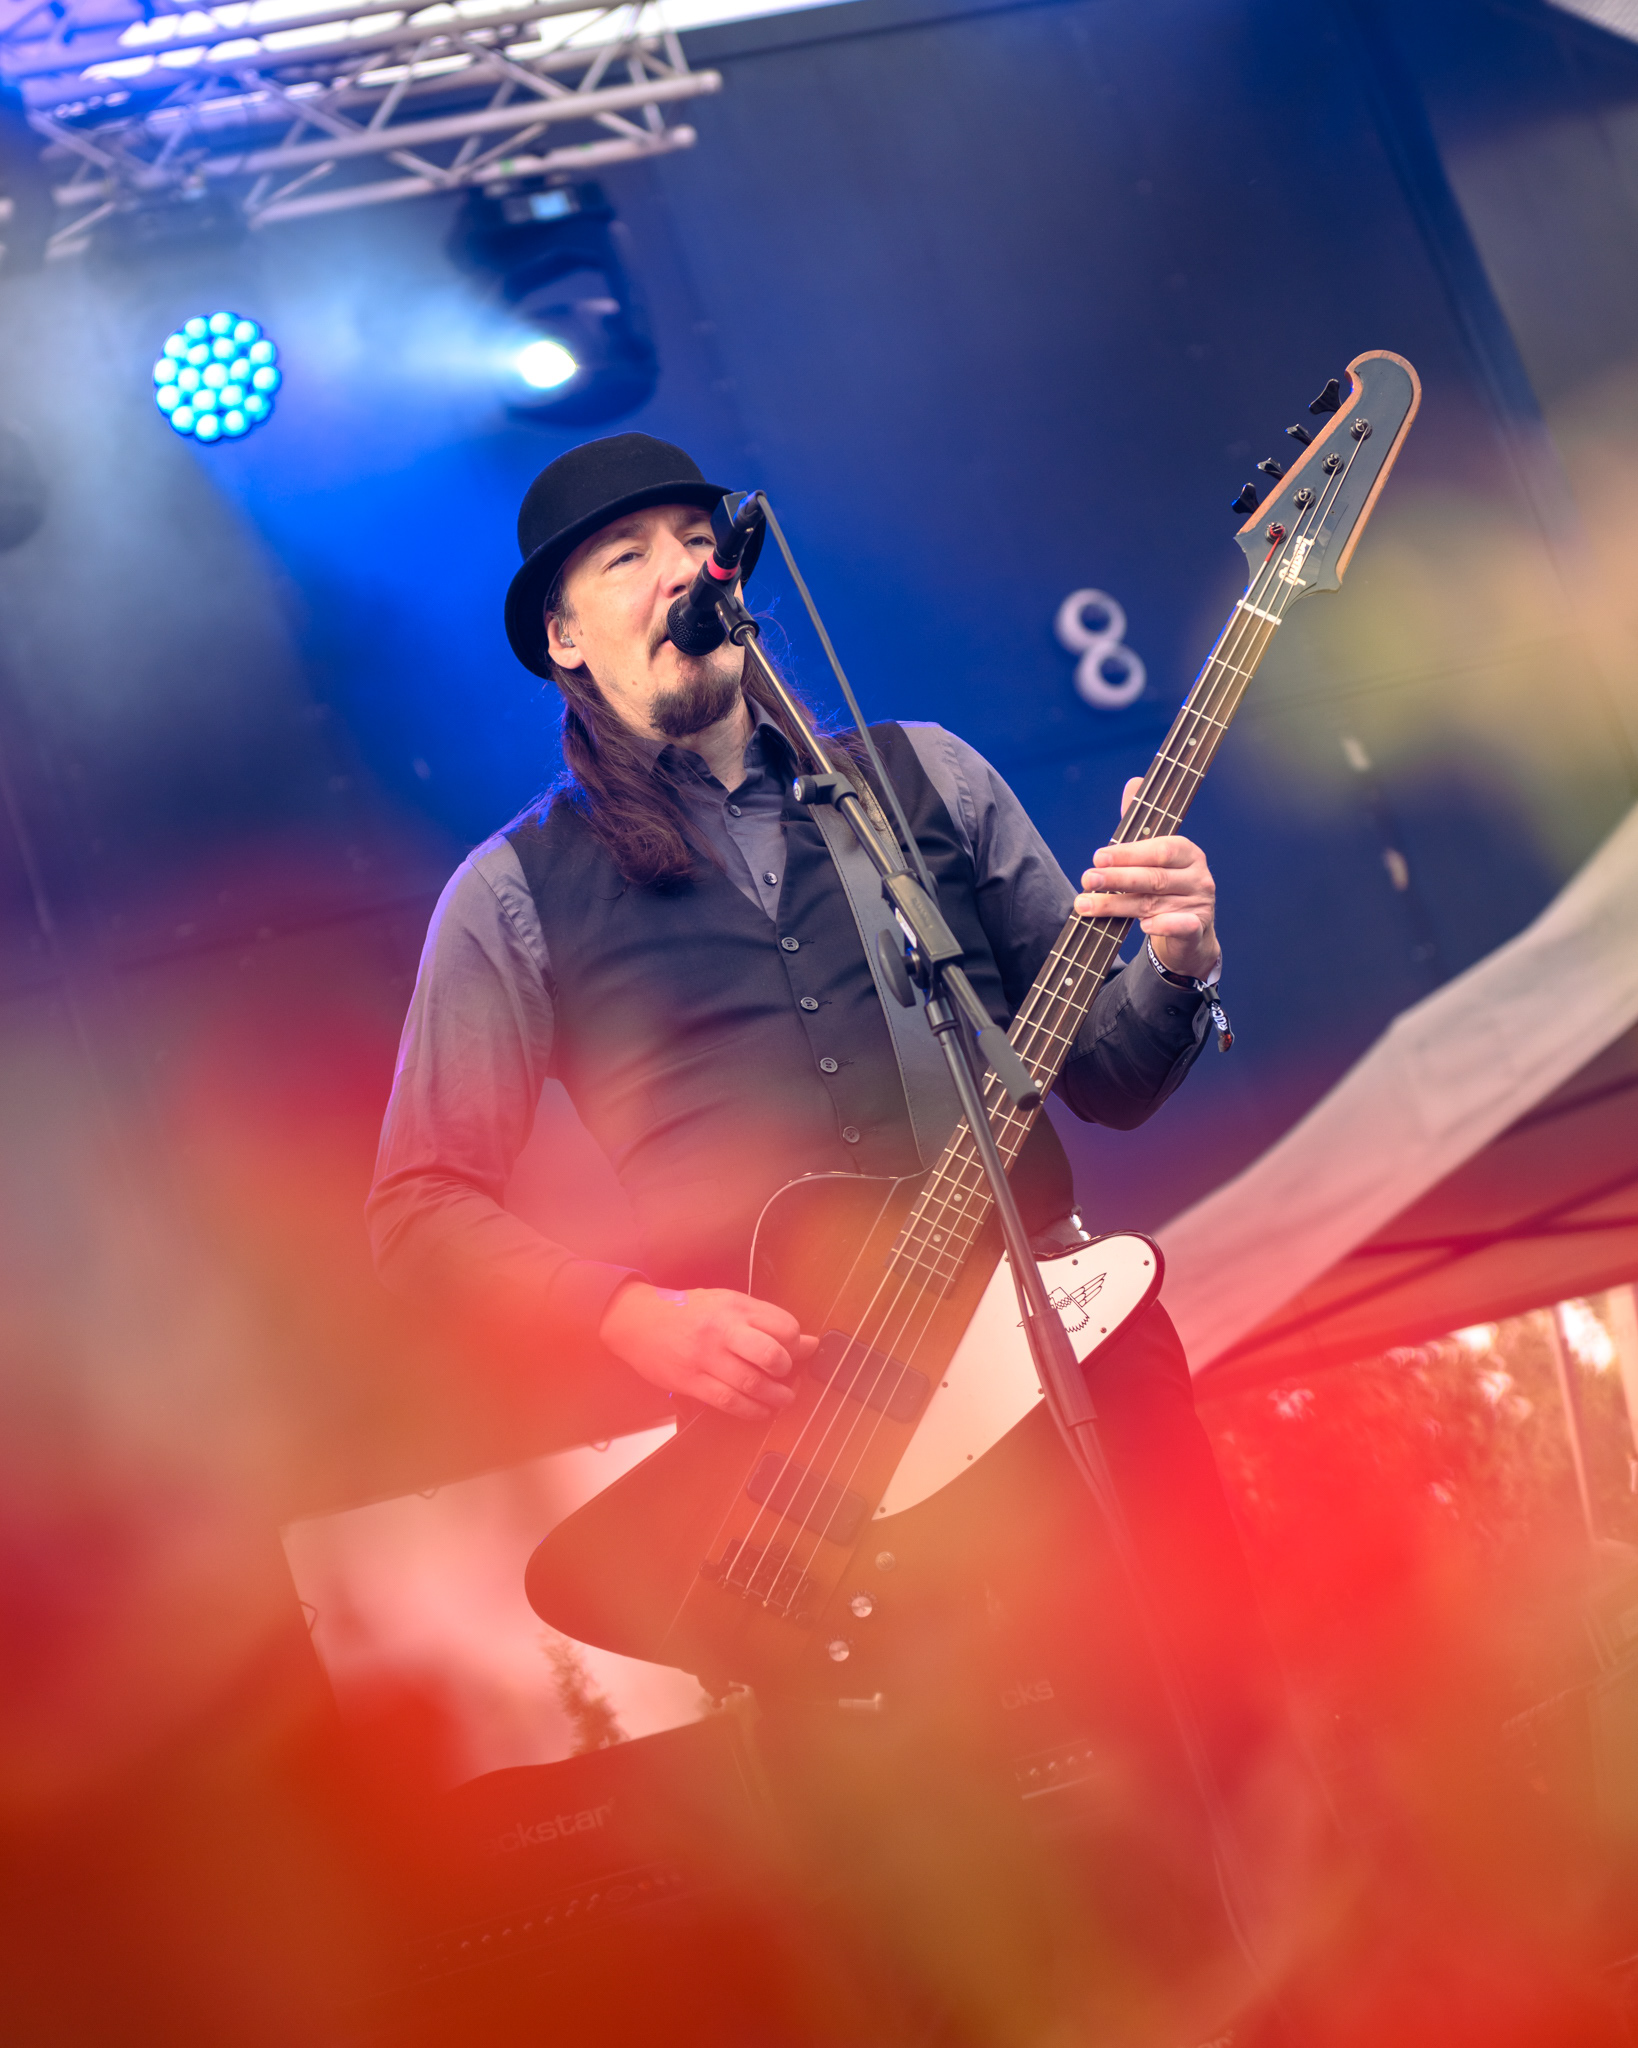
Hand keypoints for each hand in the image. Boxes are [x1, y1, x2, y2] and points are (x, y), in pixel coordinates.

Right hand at [599, 1280, 818, 1421]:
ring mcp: (705, 1357)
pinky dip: (752, 1411)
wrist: (637, 1321)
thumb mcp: (727, 1303)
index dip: (797, 1342)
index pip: (782, 1326)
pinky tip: (761, 1410)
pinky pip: (728, 1401)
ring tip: (783, 1399)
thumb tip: (807, 1343)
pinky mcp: (691, 1381)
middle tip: (787, 1375)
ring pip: (751, 1383)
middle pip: (770, 1354)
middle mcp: (722, 1330)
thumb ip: (765, 1321)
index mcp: (734, 1306)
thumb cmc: (687, 1311)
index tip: (798, 1351)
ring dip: (775, 1397)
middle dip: (786, 1370)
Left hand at [1074, 776, 1220, 982]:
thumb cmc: (1163, 888)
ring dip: (1117, 905)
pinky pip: (1178, 926)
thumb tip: (1133, 781)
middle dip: (1116, 879)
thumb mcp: (1152, 856)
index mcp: (1187, 852)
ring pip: (1154, 904)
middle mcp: (1198, 875)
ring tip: (1086, 906)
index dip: (1127, 853)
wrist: (1188, 933)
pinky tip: (1140, 926)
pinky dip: (1159, 926)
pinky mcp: (1198, 929)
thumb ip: (1139, 826)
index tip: (1097, 857)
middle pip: (1153, 877)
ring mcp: (1200, 903)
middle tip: (1086, 880)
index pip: (1158, 849)